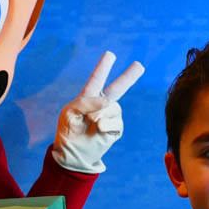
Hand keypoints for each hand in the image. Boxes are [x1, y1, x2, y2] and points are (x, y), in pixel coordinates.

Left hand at [52, 51, 143, 173]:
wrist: (73, 153)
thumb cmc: (68, 131)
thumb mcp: (69, 112)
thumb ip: (86, 101)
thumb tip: (108, 101)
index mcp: (88, 97)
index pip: (97, 79)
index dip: (103, 67)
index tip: (110, 54)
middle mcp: (101, 105)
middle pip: (118, 88)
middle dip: (129, 76)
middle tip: (139, 65)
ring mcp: (110, 117)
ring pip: (114, 107)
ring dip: (101, 114)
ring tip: (92, 122)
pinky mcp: (115, 129)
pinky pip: (116, 121)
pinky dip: (106, 124)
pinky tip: (98, 129)